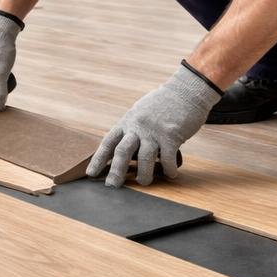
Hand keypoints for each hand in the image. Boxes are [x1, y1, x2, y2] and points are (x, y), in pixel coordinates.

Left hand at [87, 63, 221, 187]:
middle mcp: (138, 126)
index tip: (91, 173)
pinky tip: (171, 173)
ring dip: (144, 175)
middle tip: (112, 186)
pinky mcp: (172, 135)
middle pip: (122, 152)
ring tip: (144, 183)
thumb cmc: (163, 103)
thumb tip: (124, 147)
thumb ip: (132, 128)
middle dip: (116, 171)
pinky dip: (169, 169)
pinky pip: (168, 159)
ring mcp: (154, 131)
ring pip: (144, 159)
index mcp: (128, 121)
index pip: (108, 142)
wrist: (185, 90)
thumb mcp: (140, 112)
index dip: (98, 159)